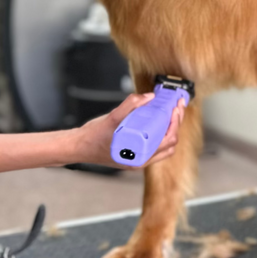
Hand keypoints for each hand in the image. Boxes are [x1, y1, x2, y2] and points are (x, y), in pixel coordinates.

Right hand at [69, 93, 184, 168]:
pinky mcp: (134, 153)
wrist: (79, 146)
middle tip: (177, 107)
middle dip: (176, 123)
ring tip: (170, 112)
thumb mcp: (113, 118)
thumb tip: (149, 97)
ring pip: (163, 146)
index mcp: (140, 157)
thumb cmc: (93, 137)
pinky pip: (154, 145)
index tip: (176, 108)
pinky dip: (160, 132)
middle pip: (169, 143)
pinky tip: (158, 120)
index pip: (168, 140)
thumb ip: (130, 105)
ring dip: (170, 128)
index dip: (175, 123)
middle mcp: (141, 160)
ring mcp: (138, 158)